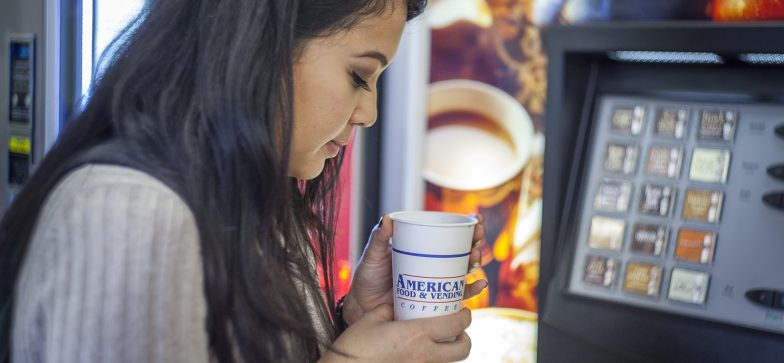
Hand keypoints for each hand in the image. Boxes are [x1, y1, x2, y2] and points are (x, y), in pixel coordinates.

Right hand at [320, 305, 471, 362]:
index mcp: (416, 334)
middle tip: (457, 327)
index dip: (465, 316)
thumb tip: (397, 307)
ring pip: (450, 361)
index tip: (463, 310)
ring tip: (440, 340)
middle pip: (463, 349)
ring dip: (450, 350)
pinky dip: (433, 359)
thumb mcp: (372, 318)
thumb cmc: (355, 345)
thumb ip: (390, 310)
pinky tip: (419, 351)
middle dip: (465, 337)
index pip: (456, 324)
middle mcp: (424, 354)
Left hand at [343, 214, 487, 324]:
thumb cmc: (368, 277)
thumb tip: (386, 218)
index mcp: (421, 245)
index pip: (448, 231)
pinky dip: (472, 289)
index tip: (476, 219)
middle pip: (462, 248)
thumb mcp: (373, 255)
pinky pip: (458, 294)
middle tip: (477, 237)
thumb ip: (379, 238)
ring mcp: (436, 280)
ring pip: (464, 269)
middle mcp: (433, 262)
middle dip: (475, 241)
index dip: (466, 225)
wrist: (363, 306)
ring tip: (476, 258)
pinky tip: (480, 285)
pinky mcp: (436, 299)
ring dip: (476, 261)